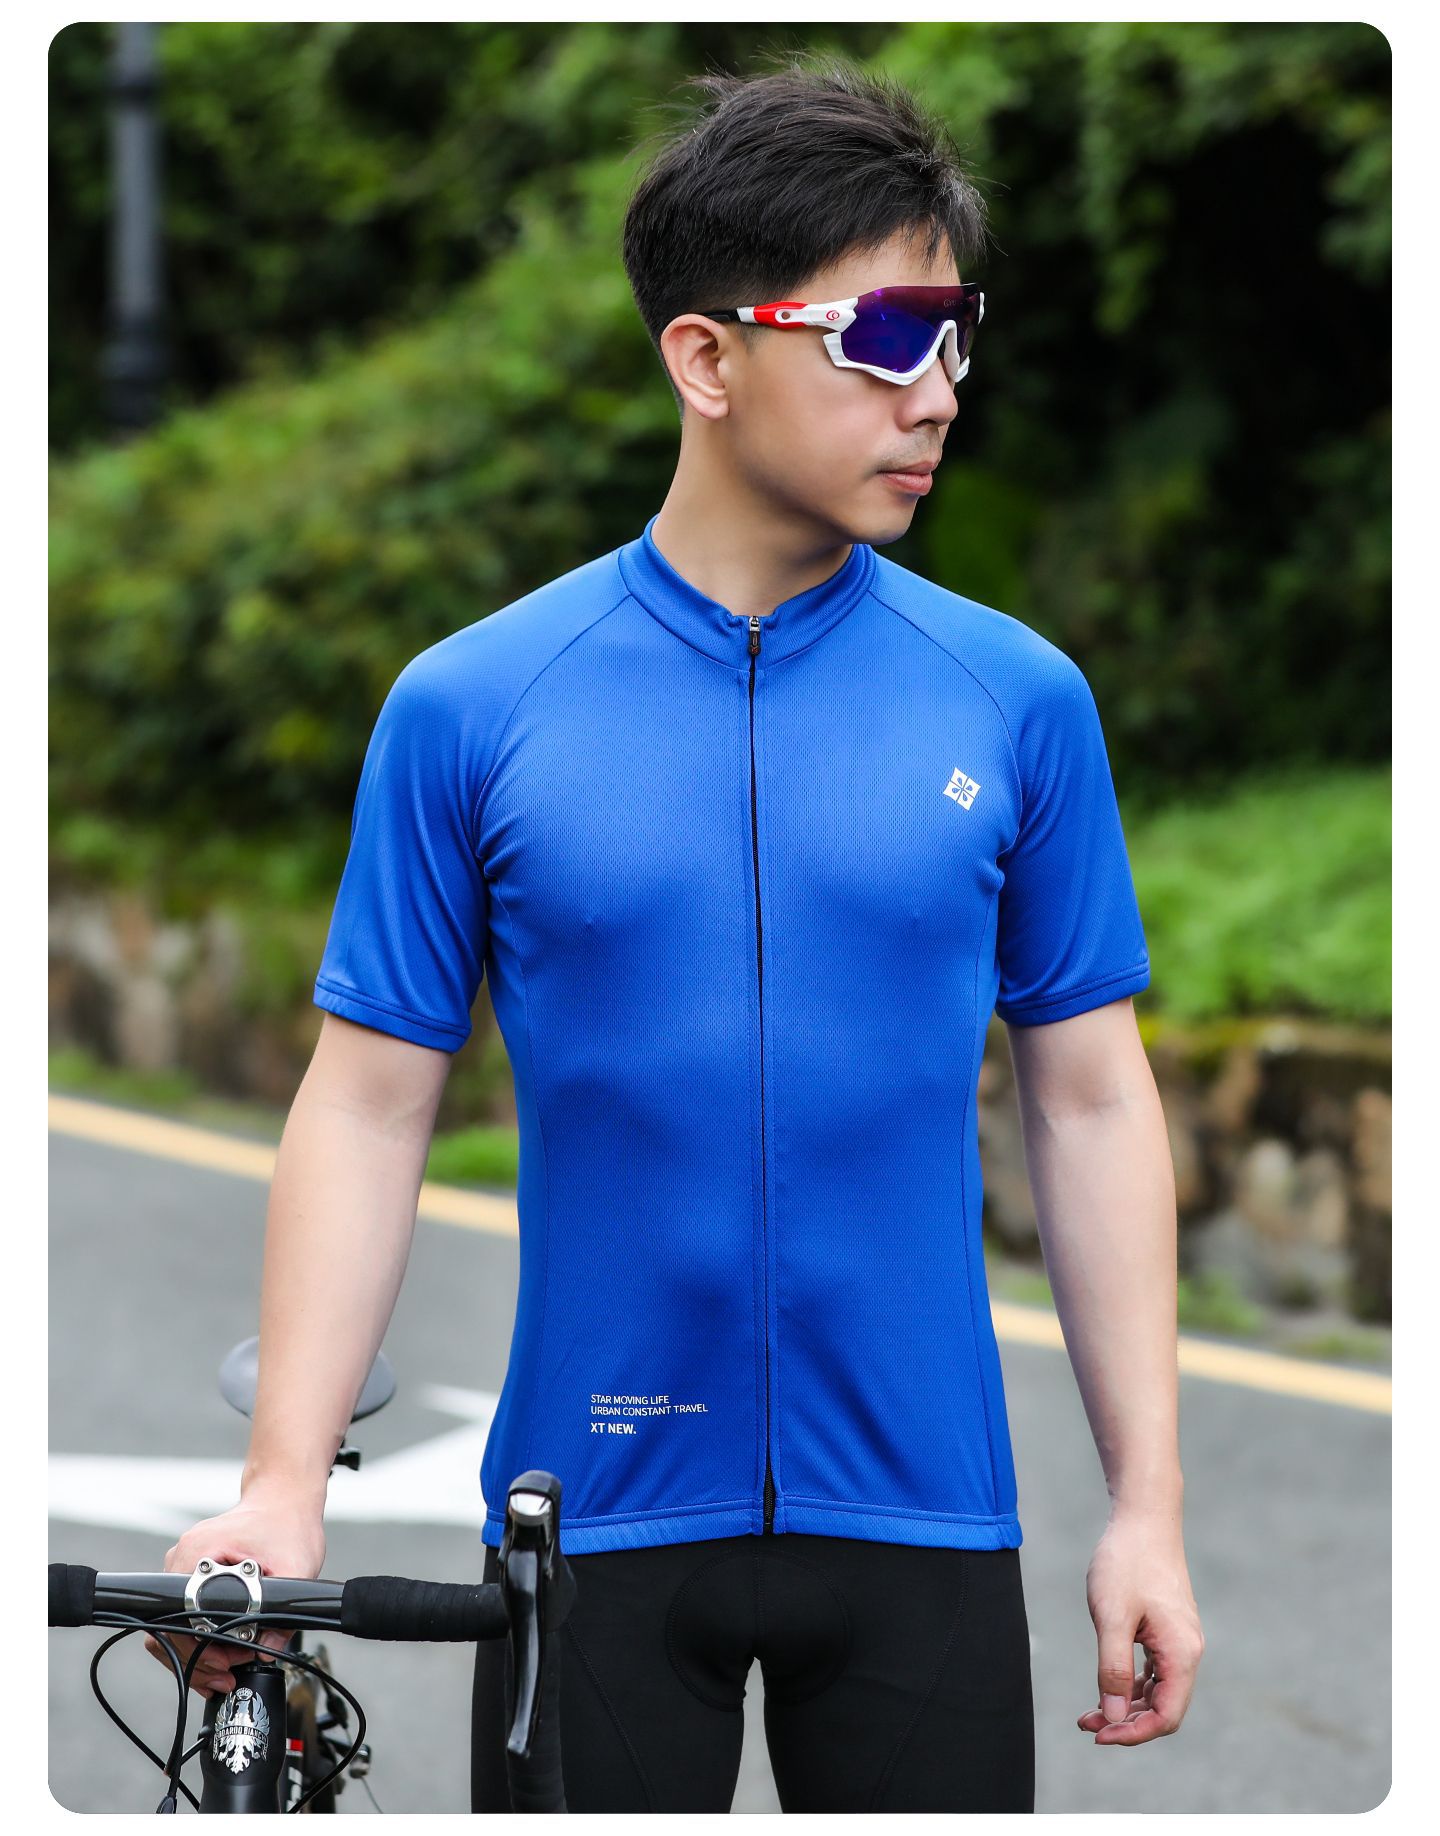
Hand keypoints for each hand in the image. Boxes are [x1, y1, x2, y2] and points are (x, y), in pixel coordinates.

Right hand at [143, 1496, 326, 1697]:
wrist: (285, 1499)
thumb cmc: (288, 1525)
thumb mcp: (297, 1567)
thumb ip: (284, 1612)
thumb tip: (265, 1650)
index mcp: (197, 1552)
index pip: (175, 1618)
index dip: (198, 1650)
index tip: (226, 1662)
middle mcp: (181, 1558)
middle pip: (166, 1628)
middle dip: (196, 1659)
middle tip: (227, 1674)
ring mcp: (182, 1567)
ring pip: (171, 1626)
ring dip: (196, 1654)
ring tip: (227, 1668)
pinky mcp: (190, 1574)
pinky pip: (182, 1616)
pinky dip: (198, 1639)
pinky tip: (220, 1654)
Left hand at [1078, 1506, 1203, 1745]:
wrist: (1143, 1517)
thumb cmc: (1126, 1562)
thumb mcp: (1112, 1617)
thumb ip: (1113, 1668)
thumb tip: (1114, 1716)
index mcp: (1181, 1653)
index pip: (1166, 1716)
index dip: (1133, 1733)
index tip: (1098, 1733)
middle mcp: (1187, 1651)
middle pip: (1164, 1708)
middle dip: (1126, 1722)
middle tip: (1086, 1722)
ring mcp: (1179, 1639)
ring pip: (1159, 1690)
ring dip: (1127, 1704)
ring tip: (1090, 1710)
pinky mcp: (1168, 1628)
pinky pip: (1155, 1670)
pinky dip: (1132, 1683)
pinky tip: (1108, 1683)